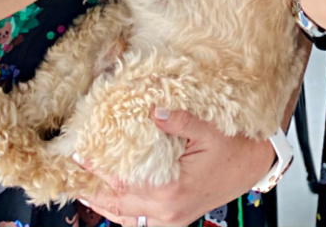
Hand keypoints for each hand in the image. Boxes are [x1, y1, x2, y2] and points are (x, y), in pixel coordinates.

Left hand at [76, 108, 275, 226]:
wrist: (252, 166)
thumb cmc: (232, 149)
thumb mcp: (208, 130)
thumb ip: (181, 121)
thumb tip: (155, 111)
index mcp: (172, 190)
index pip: (124, 181)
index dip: (99, 169)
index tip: (80, 155)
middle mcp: (168, 211)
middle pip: (119, 204)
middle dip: (94, 189)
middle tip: (72, 173)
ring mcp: (171, 219)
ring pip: (126, 219)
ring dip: (104, 204)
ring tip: (83, 189)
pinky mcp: (174, 219)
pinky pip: (140, 223)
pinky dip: (122, 214)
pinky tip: (111, 204)